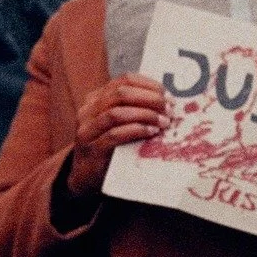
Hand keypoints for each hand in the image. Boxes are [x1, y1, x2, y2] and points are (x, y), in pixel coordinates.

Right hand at [66, 74, 169, 199]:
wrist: (86, 175)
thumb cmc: (111, 145)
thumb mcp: (120, 122)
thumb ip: (135, 109)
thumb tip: (169, 101)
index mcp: (96, 99)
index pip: (124, 80)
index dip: (149, 85)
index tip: (168, 95)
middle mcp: (88, 111)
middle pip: (121, 94)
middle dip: (150, 99)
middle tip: (169, 109)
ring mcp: (88, 130)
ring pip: (116, 113)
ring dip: (146, 115)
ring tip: (164, 122)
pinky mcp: (92, 149)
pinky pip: (115, 135)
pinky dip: (137, 130)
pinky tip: (151, 133)